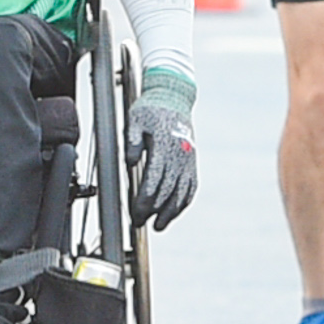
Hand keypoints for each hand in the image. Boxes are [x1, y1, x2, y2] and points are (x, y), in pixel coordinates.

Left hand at [125, 68, 196, 230]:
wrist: (174, 98)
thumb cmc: (151, 109)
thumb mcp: (135, 119)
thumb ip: (132, 141)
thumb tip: (131, 162)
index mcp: (164, 146)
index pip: (154, 181)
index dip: (145, 200)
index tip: (135, 213)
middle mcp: (180, 156)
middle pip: (167, 191)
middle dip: (153, 210)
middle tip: (140, 222)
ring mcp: (188, 160)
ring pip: (182, 192)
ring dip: (171, 212)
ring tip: (159, 226)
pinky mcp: (192, 162)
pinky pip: (191, 186)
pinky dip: (184, 202)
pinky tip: (175, 211)